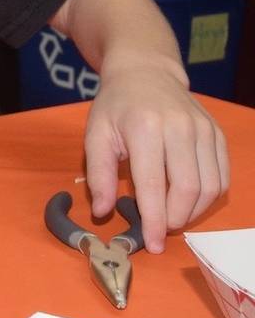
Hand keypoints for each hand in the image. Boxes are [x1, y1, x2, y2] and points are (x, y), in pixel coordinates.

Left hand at [83, 59, 228, 250]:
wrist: (145, 73)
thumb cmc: (116, 107)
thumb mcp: (95, 134)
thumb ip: (99, 174)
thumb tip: (102, 211)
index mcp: (144, 128)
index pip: (153, 185)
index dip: (154, 219)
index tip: (152, 244)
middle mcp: (179, 128)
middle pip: (187, 189)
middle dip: (175, 218)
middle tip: (160, 230)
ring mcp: (203, 130)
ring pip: (210, 187)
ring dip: (193, 212)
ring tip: (172, 216)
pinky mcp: (217, 134)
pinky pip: (222, 176)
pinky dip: (208, 197)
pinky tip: (189, 201)